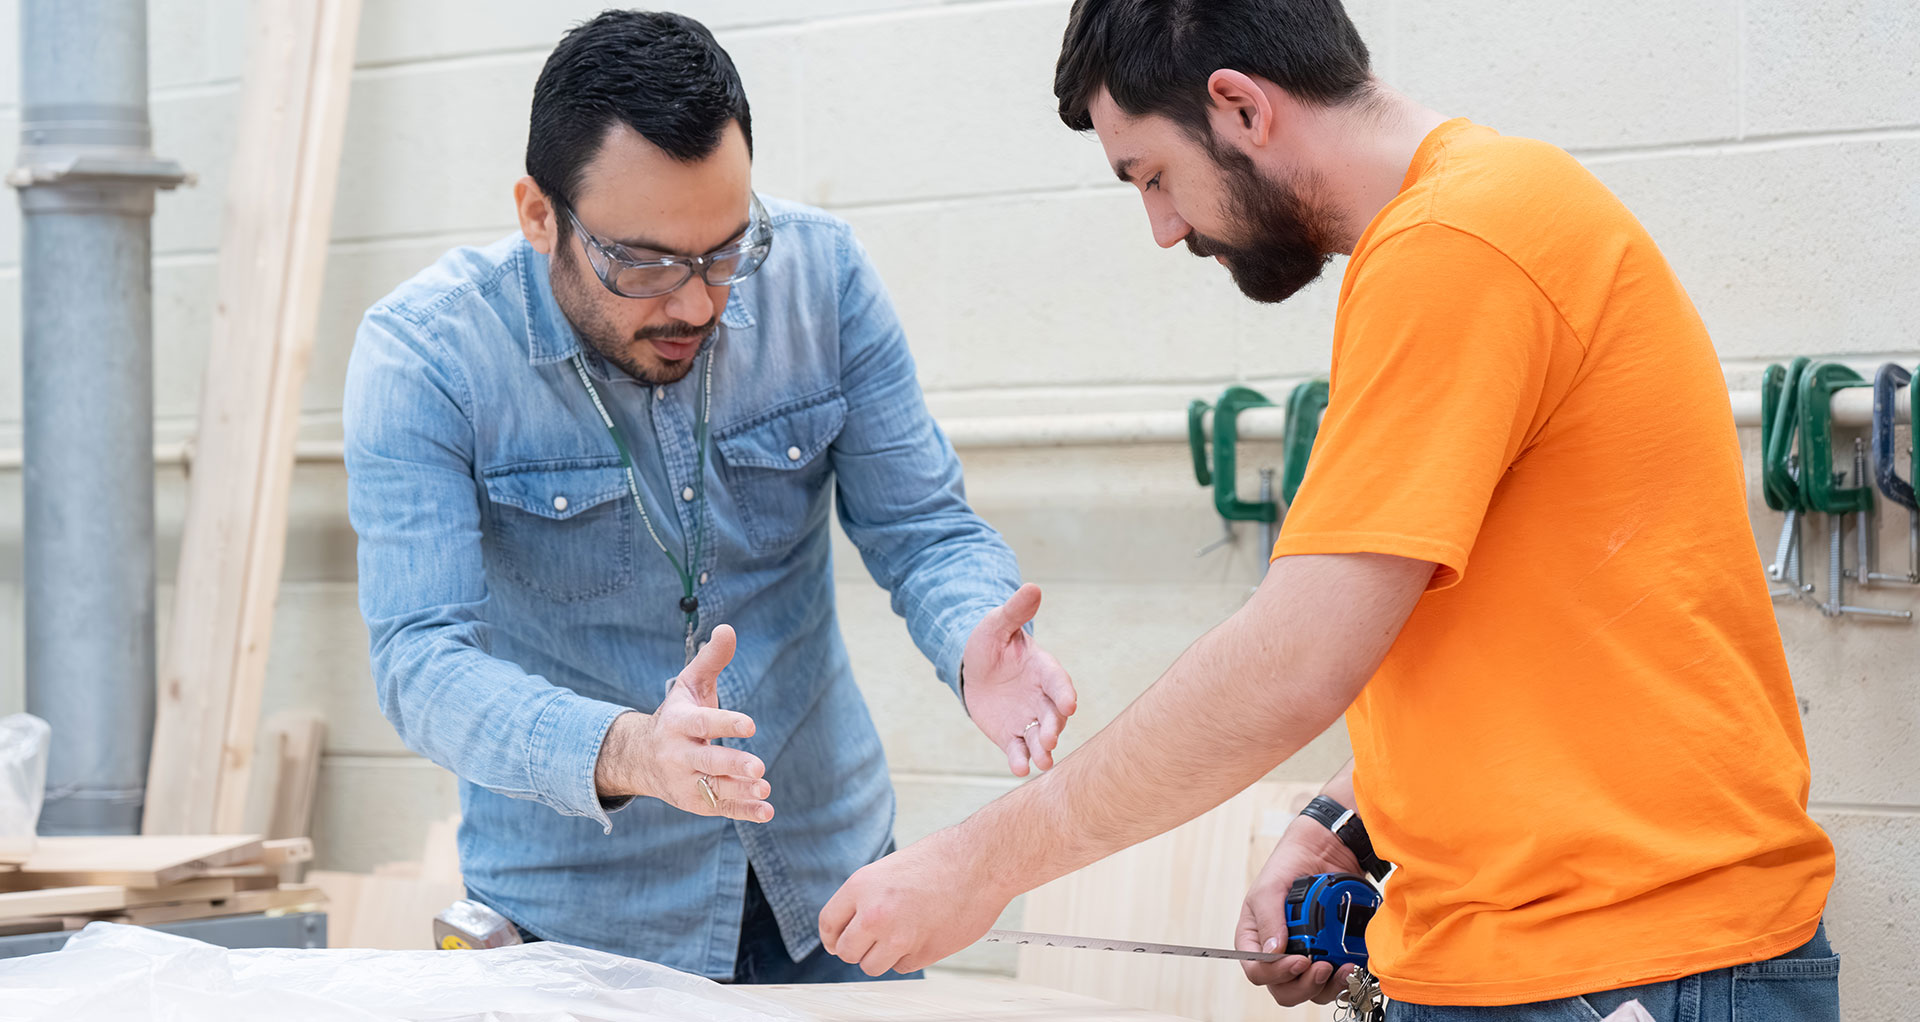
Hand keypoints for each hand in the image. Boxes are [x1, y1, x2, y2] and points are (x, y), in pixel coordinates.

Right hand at [593, 624, 773, 821]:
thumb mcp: (690, 684)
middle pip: (706, 761)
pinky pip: (721, 808)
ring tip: (764, 790)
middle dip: (732, 765)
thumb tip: (729, 628)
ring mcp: (686, 781)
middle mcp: (678, 755)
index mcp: (677, 723)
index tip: (751, 725)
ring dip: (739, 792)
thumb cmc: (677, 714)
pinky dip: (743, 812)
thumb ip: (711, 660)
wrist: (642, 757)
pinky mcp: (696, 801)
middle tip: (759, 767)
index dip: (725, 724)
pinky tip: (766, 811)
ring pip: (713, 789)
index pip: (702, 724)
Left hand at [818, 826, 1013, 975]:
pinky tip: (923, 935)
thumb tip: (855, 922)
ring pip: (872, 966)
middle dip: (858, 949)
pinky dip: (910, 957)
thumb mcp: (892, 867)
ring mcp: (899, 937)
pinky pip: (902, 967)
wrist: (981, 862)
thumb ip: (869, 895)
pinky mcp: (923, 953)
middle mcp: (875, 914)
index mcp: (862, 886)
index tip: (839, 941)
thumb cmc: (943, 859)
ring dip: (883, 956)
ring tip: (902, 936)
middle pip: (848, 951)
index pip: (829, 923)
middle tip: (872, 941)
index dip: (833, 936)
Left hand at [962, 584, 1077, 775]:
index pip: (1059, 682)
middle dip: (1054, 726)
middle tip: (1051, 737)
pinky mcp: (1011, 735)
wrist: (974, 666)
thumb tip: (1032, 587)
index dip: (1064, 693)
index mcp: (1044, 670)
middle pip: (1053, 715)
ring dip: (1043, 749)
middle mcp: (1041, 698)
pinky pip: (1018, 750)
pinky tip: (1019, 769)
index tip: (1069, 704)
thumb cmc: (990, 641)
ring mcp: (1028, 719)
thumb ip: (1015, 612)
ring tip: (1043, 761)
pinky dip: (1020, 760)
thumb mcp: (997, 624)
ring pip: (1040, 737)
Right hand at [1237, 814, 1364, 1005]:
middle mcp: (1279, 954)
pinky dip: (1344, 980)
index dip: (1277, 974)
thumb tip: (1273, 953)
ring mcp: (1306, 957)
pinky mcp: (1330, 956)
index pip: (1257, 972)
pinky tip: (1351, 965)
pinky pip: (1335, 982)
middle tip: (1322, 967)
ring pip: (1312, 991)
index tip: (1299, 961)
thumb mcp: (1270, 888)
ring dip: (1328, 986)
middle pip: (1285, 990)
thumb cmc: (1288, 866)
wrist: (1322, 852)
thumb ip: (1268, 919)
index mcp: (1256, 940)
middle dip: (1305, 985)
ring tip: (1342, 968)